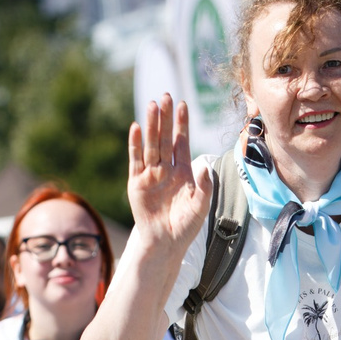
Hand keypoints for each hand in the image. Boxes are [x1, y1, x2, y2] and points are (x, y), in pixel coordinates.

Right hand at [125, 94, 214, 253]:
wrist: (166, 243)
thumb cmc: (186, 226)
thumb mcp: (201, 205)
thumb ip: (204, 186)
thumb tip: (205, 166)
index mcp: (183, 171)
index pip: (182, 142)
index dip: (182, 124)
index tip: (183, 105)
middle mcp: (166, 169)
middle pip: (165, 138)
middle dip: (166, 118)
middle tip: (166, 96)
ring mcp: (150, 175)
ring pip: (151, 145)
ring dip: (151, 125)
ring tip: (152, 105)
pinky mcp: (136, 183)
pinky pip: (136, 160)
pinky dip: (135, 144)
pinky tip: (136, 127)